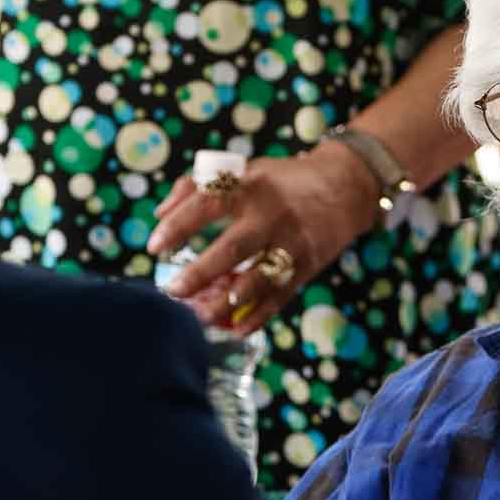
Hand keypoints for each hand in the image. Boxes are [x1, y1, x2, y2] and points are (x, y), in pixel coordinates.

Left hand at [148, 141, 381, 333]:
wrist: (346, 187)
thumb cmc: (282, 180)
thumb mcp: (243, 171)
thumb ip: (196, 187)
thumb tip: (159, 215)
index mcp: (250, 185)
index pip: (208, 204)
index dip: (178, 225)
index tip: (154, 247)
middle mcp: (271, 215)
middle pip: (233, 248)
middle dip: (201, 273)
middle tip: (173, 292)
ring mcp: (292, 243)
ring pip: (258, 280)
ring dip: (227, 302)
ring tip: (200, 317)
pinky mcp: (307, 266)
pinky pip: (279, 297)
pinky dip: (257, 317)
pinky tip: (234, 329)